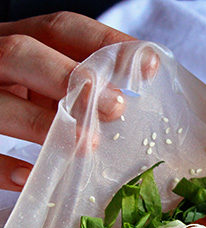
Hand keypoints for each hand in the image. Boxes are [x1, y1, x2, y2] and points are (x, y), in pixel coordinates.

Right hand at [0, 12, 134, 190]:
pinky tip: (31, 176)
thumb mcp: (48, 84)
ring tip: (86, 145)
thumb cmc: (24, 101)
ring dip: (43, 124)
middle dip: (70, 79)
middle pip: (21, 54)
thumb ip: (80, 85)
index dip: (104, 44)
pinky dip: (2, 166)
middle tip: (115, 108)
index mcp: (19, 41)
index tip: (147, 68)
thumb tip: (135, 99)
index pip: (60, 28)